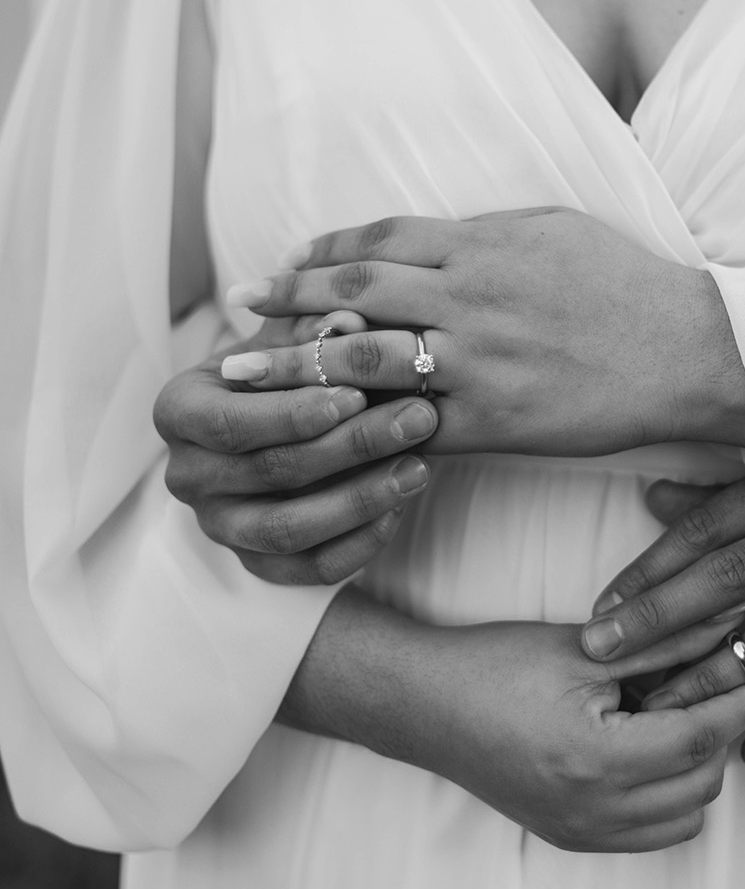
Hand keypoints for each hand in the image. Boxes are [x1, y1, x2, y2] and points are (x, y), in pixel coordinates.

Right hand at [159, 312, 438, 584]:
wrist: (282, 412)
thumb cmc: (288, 361)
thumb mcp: (295, 335)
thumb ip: (317, 326)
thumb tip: (349, 320)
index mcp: (179, 410)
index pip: (231, 422)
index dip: (293, 413)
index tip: (356, 394)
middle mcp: (187, 474)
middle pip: (270, 471)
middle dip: (351, 446)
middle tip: (417, 418)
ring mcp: (219, 525)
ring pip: (288, 529)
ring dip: (361, 499)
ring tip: (420, 466)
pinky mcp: (257, 563)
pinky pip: (310, 568)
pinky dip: (359, 542)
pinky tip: (401, 506)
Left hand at [221, 209, 744, 456]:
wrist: (688, 350)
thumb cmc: (626, 284)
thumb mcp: (557, 227)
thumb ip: (487, 229)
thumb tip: (431, 234)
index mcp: (483, 246)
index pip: (379, 240)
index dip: (321, 251)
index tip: (285, 264)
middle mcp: (470, 299)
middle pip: (354, 294)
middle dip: (286, 302)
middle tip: (237, 313)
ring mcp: (478, 363)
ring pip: (365, 360)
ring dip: (296, 366)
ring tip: (249, 375)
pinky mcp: (494, 421)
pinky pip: (410, 426)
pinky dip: (360, 428)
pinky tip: (323, 432)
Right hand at [291, 591, 744, 851]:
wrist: (424, 706)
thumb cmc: (494, 666)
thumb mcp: (585, 647)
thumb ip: (663, 641)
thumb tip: (728, 620)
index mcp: (595, 759)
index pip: (699, 738)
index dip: (742, 702)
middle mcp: (593, 810)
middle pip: (700, 781)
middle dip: (722, 730)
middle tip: (724, 680)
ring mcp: (581, 832)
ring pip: (683, 815)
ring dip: (698, 766)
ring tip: (683, 710)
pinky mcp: (571, 837)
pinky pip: (650, 832)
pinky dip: (669, 794)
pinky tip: (652, 745)